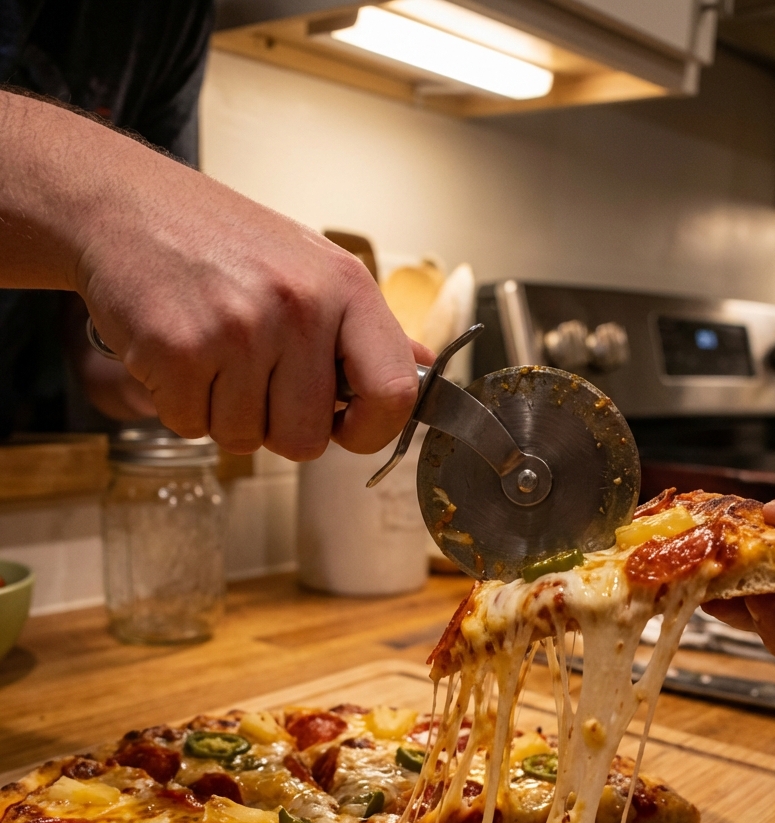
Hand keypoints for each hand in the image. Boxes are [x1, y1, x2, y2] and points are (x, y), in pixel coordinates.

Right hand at [0, 93, 424, 457]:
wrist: (126, 204)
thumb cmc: (224, 241)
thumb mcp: (313, 267)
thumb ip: (367, 330)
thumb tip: (423, 370)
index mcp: (345, 288)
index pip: (393, 394)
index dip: (371, 431)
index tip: (347, 427)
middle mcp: (299, 307)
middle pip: (307, 441)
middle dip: (275, 426)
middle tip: (250, 375)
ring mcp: (237, 330)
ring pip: (244, 441)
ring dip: (221, 414)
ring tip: (210, 353)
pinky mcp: (177, 351)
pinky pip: (191, 428)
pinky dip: (178, 405)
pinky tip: (176, 353)